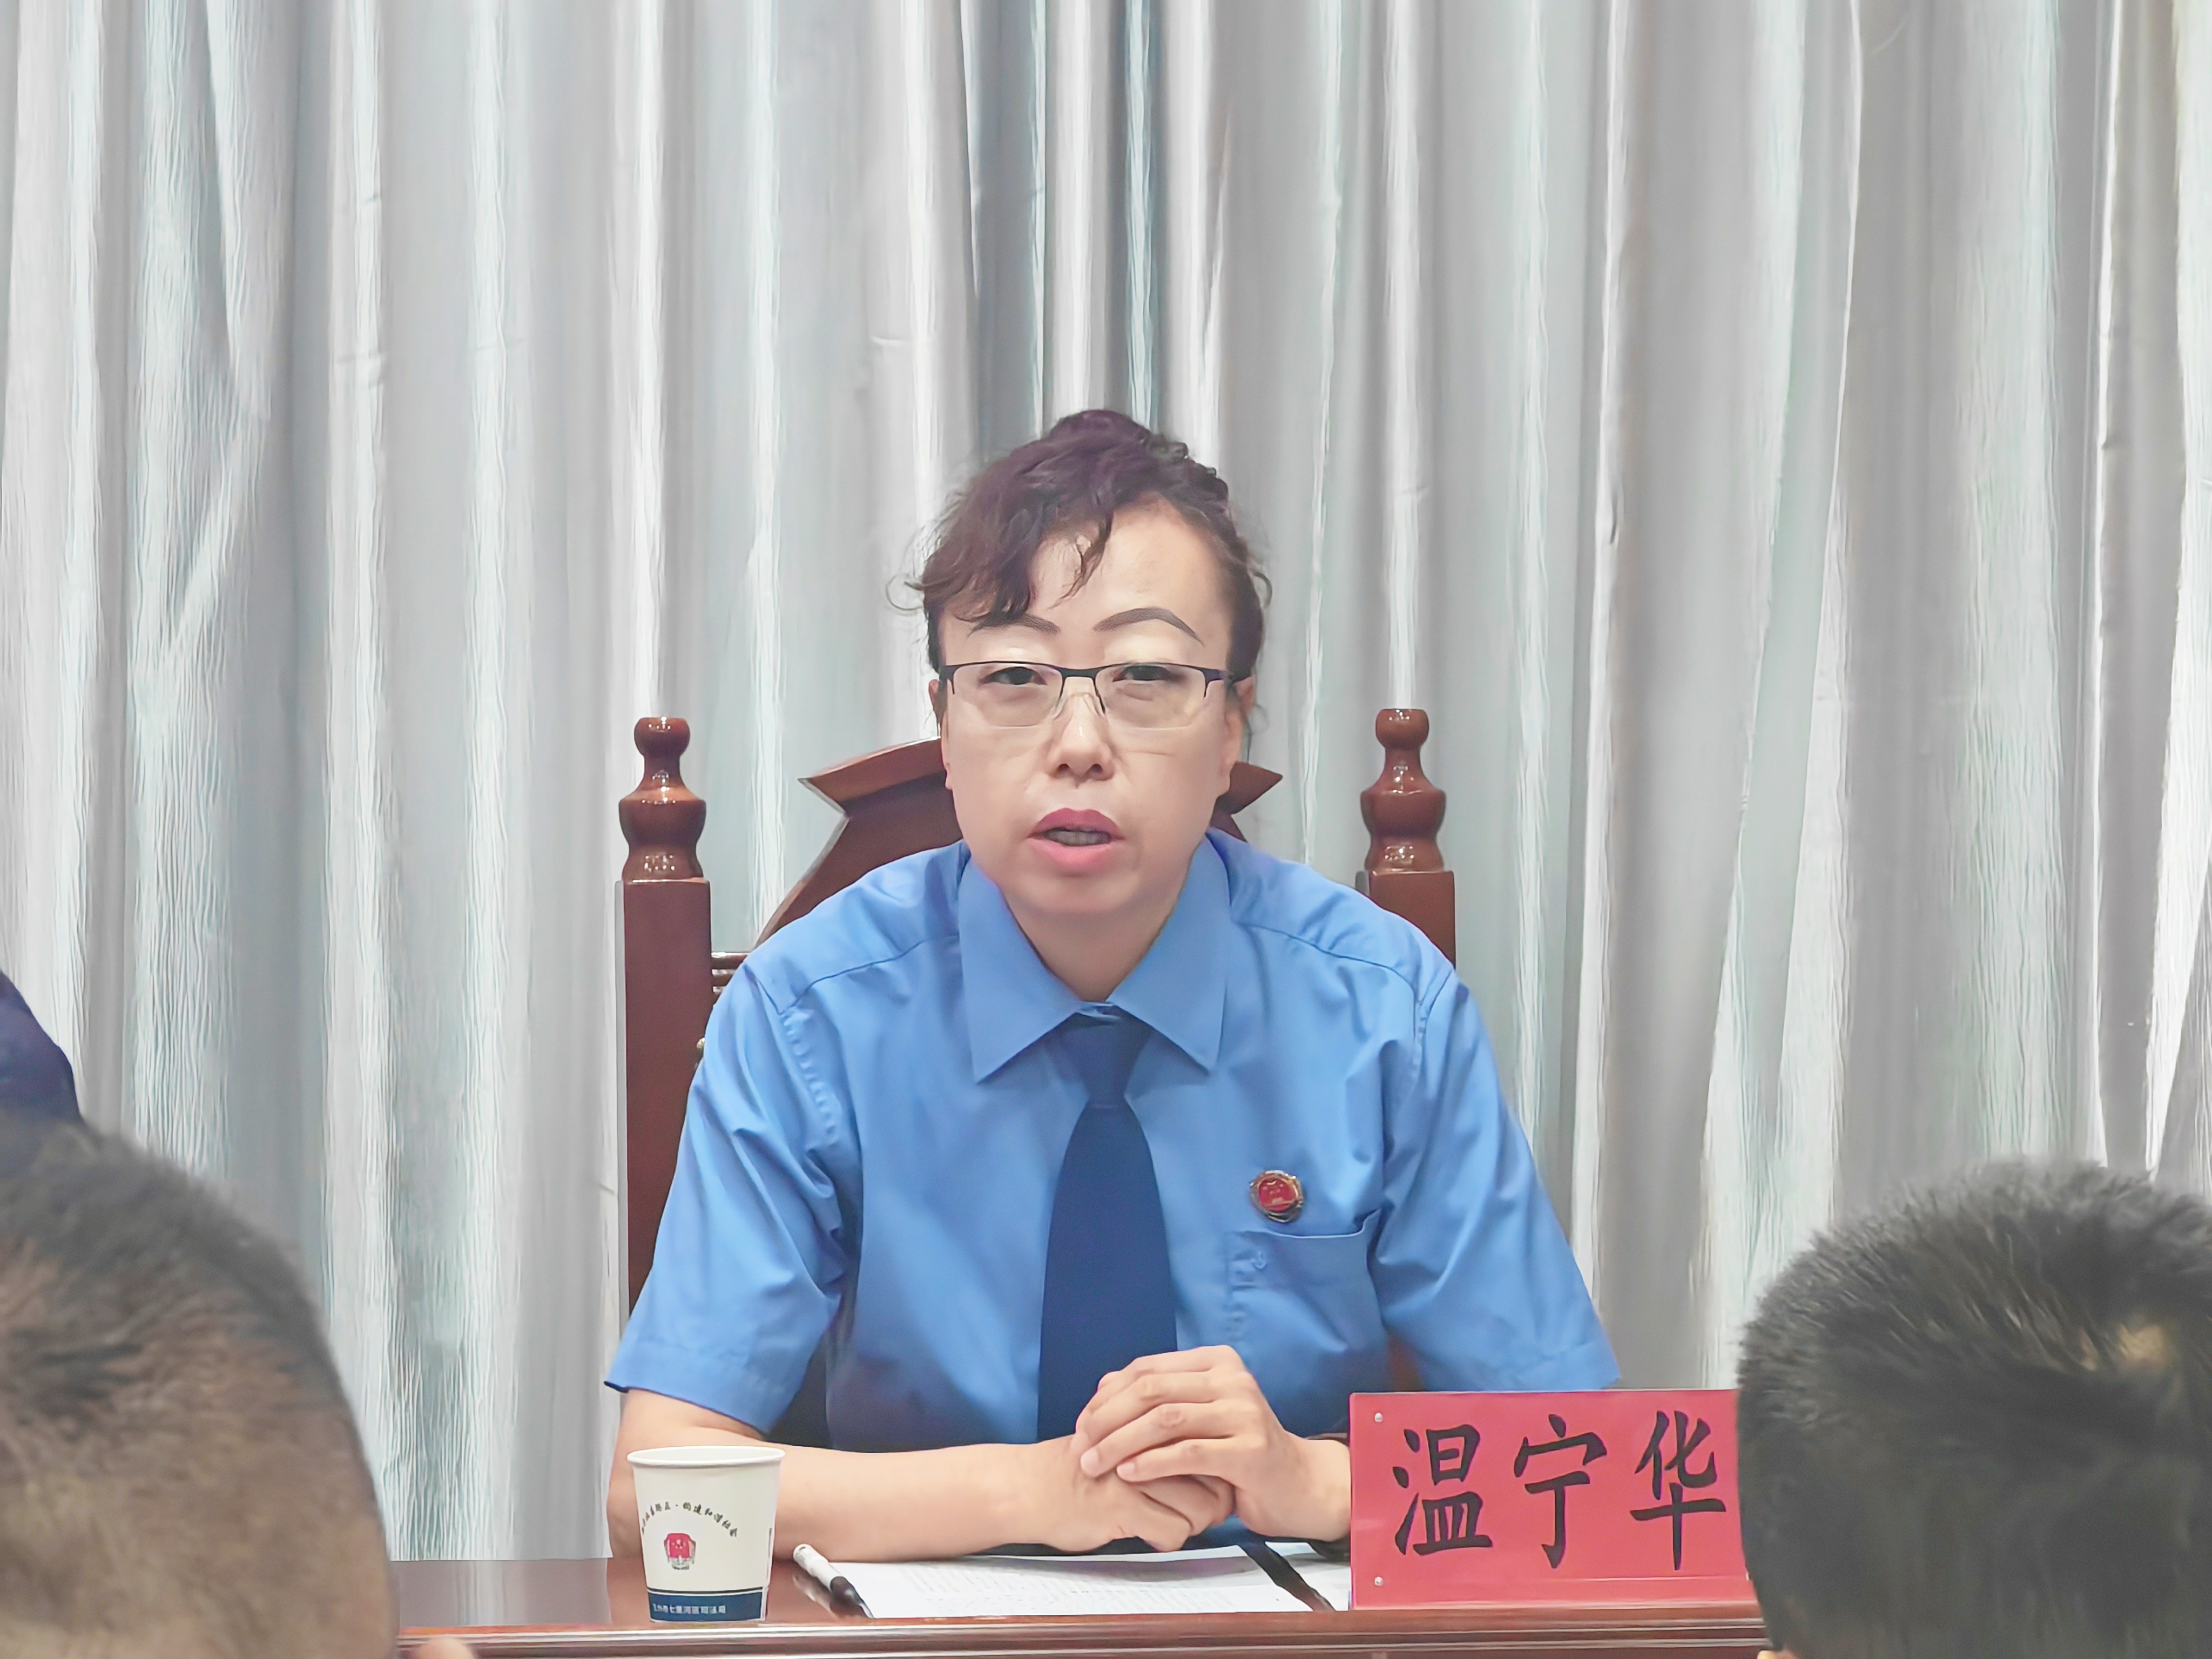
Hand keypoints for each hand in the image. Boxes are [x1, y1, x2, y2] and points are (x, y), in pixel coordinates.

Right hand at [1016, 1436, 1234, 1552]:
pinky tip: (1148, 1535)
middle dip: (1212, 1505)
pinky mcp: (1121, 1506)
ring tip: (1171, 1524)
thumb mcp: (1118, 1443)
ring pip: (1200, 1508)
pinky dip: (1167, 1540)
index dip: (1216, 1475)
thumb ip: (1155, 1443)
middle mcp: (1146, 1445)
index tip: (1208, 1491)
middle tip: (1196, 1514)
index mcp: (1148, 1426)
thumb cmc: (1076, 1469)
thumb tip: (1205, 1460)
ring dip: (1191, 1525)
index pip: (1207, 1448)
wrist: (1027, 1487)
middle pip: (1214, 1480)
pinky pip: (1172, 1531)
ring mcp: (1134, 1474)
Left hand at [1070, 1346, 1350, 1540]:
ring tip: (1094, 1465)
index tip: (1080, 1425)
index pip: (1146, 1369)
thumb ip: (1160, 1399)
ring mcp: (1245, 1412)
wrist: (1295, 1484)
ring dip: (1121, 1443)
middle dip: (1106, 1419)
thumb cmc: (1236, 1451)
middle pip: (1151, 1390)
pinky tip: (1128, 1475)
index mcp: (1216, 1361)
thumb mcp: (1200, 1415)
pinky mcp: (1251, 1450)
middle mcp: (1232, 1379)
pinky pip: (1188, 1452)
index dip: (1106, 1396)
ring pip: (1166, 1419)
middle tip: (1079, 1448)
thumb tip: (1102, 1390)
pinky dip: (1152, 1463)